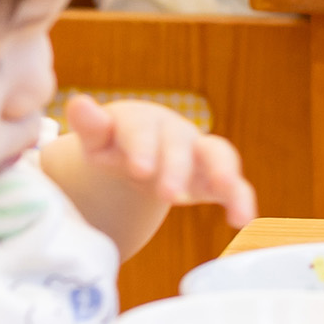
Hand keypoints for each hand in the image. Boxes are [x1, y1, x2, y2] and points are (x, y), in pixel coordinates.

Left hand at [65, 95, 257, 228]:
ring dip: (223, 173)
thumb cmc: (117, 145)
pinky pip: (236, 185)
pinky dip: (242, 199)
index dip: (142, 147)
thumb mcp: (99, 141)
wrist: (145, 150)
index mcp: (144, 123)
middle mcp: (177, 134)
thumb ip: (91, 127)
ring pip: (219, 155)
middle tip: (168, 194)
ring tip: (226, 191)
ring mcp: (201, 154)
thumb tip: (79, 104)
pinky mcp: (217, 177)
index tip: (139, 169)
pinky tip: (244, 220)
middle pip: (180, 145)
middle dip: (176, 168)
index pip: (142, 131)